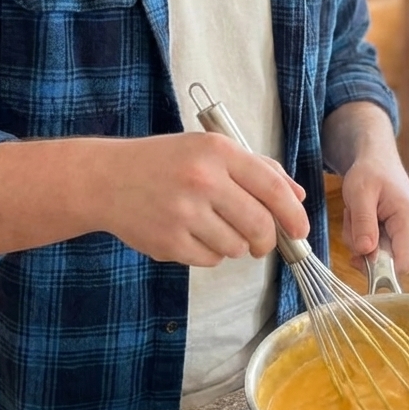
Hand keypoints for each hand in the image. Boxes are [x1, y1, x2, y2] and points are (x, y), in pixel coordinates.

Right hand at [101, 132, 307, 265]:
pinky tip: (193, 234)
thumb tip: (297, 195)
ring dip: (235, 245)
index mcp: (217, 152)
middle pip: (259, 225)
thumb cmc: (165, 162)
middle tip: (262, 242)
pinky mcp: (169, 242)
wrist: (107, 179)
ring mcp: (184, 213)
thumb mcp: (210, 150)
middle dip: (268, 240)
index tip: (301, 229)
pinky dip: (211, 253)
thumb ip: (258, 169)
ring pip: (236, 247)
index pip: (272, 187)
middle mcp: (202, 180)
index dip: (294, 213)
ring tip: (214, 227)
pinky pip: (211, 259)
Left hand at [339, 157, 408, 274]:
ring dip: (360, 239)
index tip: (358, 251)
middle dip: (362, 245)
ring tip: (360, 213)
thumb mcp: (360, 194)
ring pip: (378, 258)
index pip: (401, 265)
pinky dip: (364, 238)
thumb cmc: (370, 172)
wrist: (378, 161)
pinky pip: (378, 250)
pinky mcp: (402, 238)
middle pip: (385, 262)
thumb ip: (364, 223)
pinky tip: (365, 218)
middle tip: (355, 217)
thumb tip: (366, 253)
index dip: (378, 267)